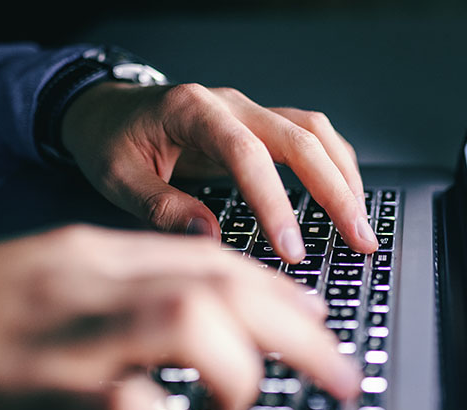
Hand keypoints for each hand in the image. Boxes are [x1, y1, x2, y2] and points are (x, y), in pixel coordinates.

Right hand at [0, 226, 361, 409]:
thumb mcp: (40, 289)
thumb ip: (111, 301)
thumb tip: (190, 328)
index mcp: (89, 259)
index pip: (211, 260)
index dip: (278, 293)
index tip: (315, 321)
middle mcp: (84, 284)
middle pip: (220, 284)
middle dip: (297, 331)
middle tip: (337, 373)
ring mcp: (57, 335)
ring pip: (185, 322)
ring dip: (240, 371)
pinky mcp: (24, 394)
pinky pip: (119, 407)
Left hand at [60, 82, 377, 263]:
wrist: (106, 111)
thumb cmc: (109, 141)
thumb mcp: (118, 178)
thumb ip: (162, 208)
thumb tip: (210, 240)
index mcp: (192, 112)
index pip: (247, 155)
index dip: (275, 202)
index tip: (291, 248)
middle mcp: (229, 105)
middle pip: (300, 138)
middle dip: (336, 191)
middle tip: (358, 239)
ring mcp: (247, 112)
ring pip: (313, 133)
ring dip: (343, 177)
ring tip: (361, 224)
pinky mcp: (255, 127)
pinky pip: (306, 138)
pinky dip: (331, 166)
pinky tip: (343, 196)